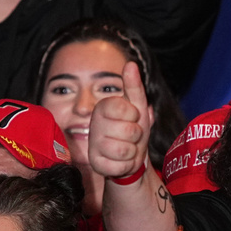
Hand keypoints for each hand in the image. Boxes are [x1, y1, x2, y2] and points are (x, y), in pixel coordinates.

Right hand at [88, 61, 151, 180]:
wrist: (130, 156)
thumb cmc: (133, 128)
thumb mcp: (138, 106)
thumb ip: (134, 86)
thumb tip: (130, 64)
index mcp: (103, 107)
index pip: (125, 109)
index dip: (135, 115)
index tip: (132, 118)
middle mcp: (95, 124)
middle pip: (128, 131)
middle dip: (136, 135)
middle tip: (131, 136)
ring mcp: (93, 145)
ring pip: (124, 150)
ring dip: (132, 151)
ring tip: (127, 147)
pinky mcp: (96, 163)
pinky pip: (119, 166)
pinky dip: (127, 165)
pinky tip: (121, 161)